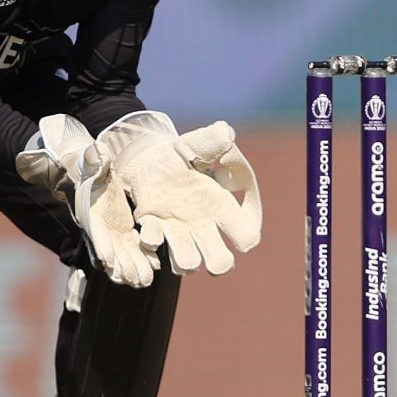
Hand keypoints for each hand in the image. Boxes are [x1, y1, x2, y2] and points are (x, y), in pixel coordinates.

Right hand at [16, 115, 157, 287]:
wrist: (93, 175)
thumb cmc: (92, 168)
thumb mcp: (93, 162)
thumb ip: (94, 159)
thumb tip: (97, 151)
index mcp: (91, 212)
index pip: (94, 232)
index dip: (100, 245)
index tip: (107, 259)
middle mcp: (101, 228)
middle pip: (110, 252)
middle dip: (120, 266)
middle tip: (131, 279)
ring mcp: (113, 233)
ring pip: (123, 255)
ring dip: (133, 268)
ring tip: (144, 281)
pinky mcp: (125, 232)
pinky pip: (134, 248)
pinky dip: (143, 257)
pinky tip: (155, 266)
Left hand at [97, 113, 262, 276]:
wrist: (149, 161)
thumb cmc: (180, 155)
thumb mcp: (195, 145)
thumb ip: (212, 141)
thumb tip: (226, 132)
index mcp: (222, 206)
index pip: (246, 235)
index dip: (246, 237)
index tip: (236, 226)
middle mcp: (204, 226)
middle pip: (222, 263)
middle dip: (217, 261)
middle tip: (207, 249)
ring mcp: (179, 232)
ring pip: (188, 264)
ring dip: (183, 256)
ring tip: (173, 232)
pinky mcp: (154, 230)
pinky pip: (154, 246)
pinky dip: (151, 240)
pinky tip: (150, 223)